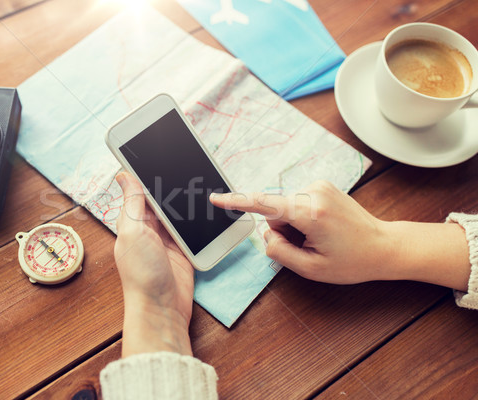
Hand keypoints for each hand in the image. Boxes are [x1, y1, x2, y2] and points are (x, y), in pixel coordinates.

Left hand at [114, 172, 193, 356]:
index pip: (138, 190)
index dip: (146, 173)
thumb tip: (123, 174)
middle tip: (185, 163)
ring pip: (177, 211)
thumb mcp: (134, 232)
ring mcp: (166, 239)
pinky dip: (197, 219)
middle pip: (161, 199)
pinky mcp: (183, 249)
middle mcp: (148, 228)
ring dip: (185, 201)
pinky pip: (190, 228)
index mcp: (131, 221)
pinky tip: (205, 206)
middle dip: (170, 184)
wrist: (162, 308)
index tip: (157, 152)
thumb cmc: (141, 274)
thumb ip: (132, 203)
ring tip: (198, 180)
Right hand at [210, 181, 470, 290]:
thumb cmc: (352, 261)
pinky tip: (321, 228)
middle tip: (307, 246)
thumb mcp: (311, 269)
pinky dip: (300, 217)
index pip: (264, 205)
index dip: (237, 202)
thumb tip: (266, 233)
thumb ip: (279, 251)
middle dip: (282, 230)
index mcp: (311, 213)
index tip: (216, 199)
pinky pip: (295, 202)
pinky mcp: (322, 185)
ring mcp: (319, 186)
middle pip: (275, 211)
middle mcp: (314, 192)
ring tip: (318, 237)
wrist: (384, 246)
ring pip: (284, 207)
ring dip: (292, 224)